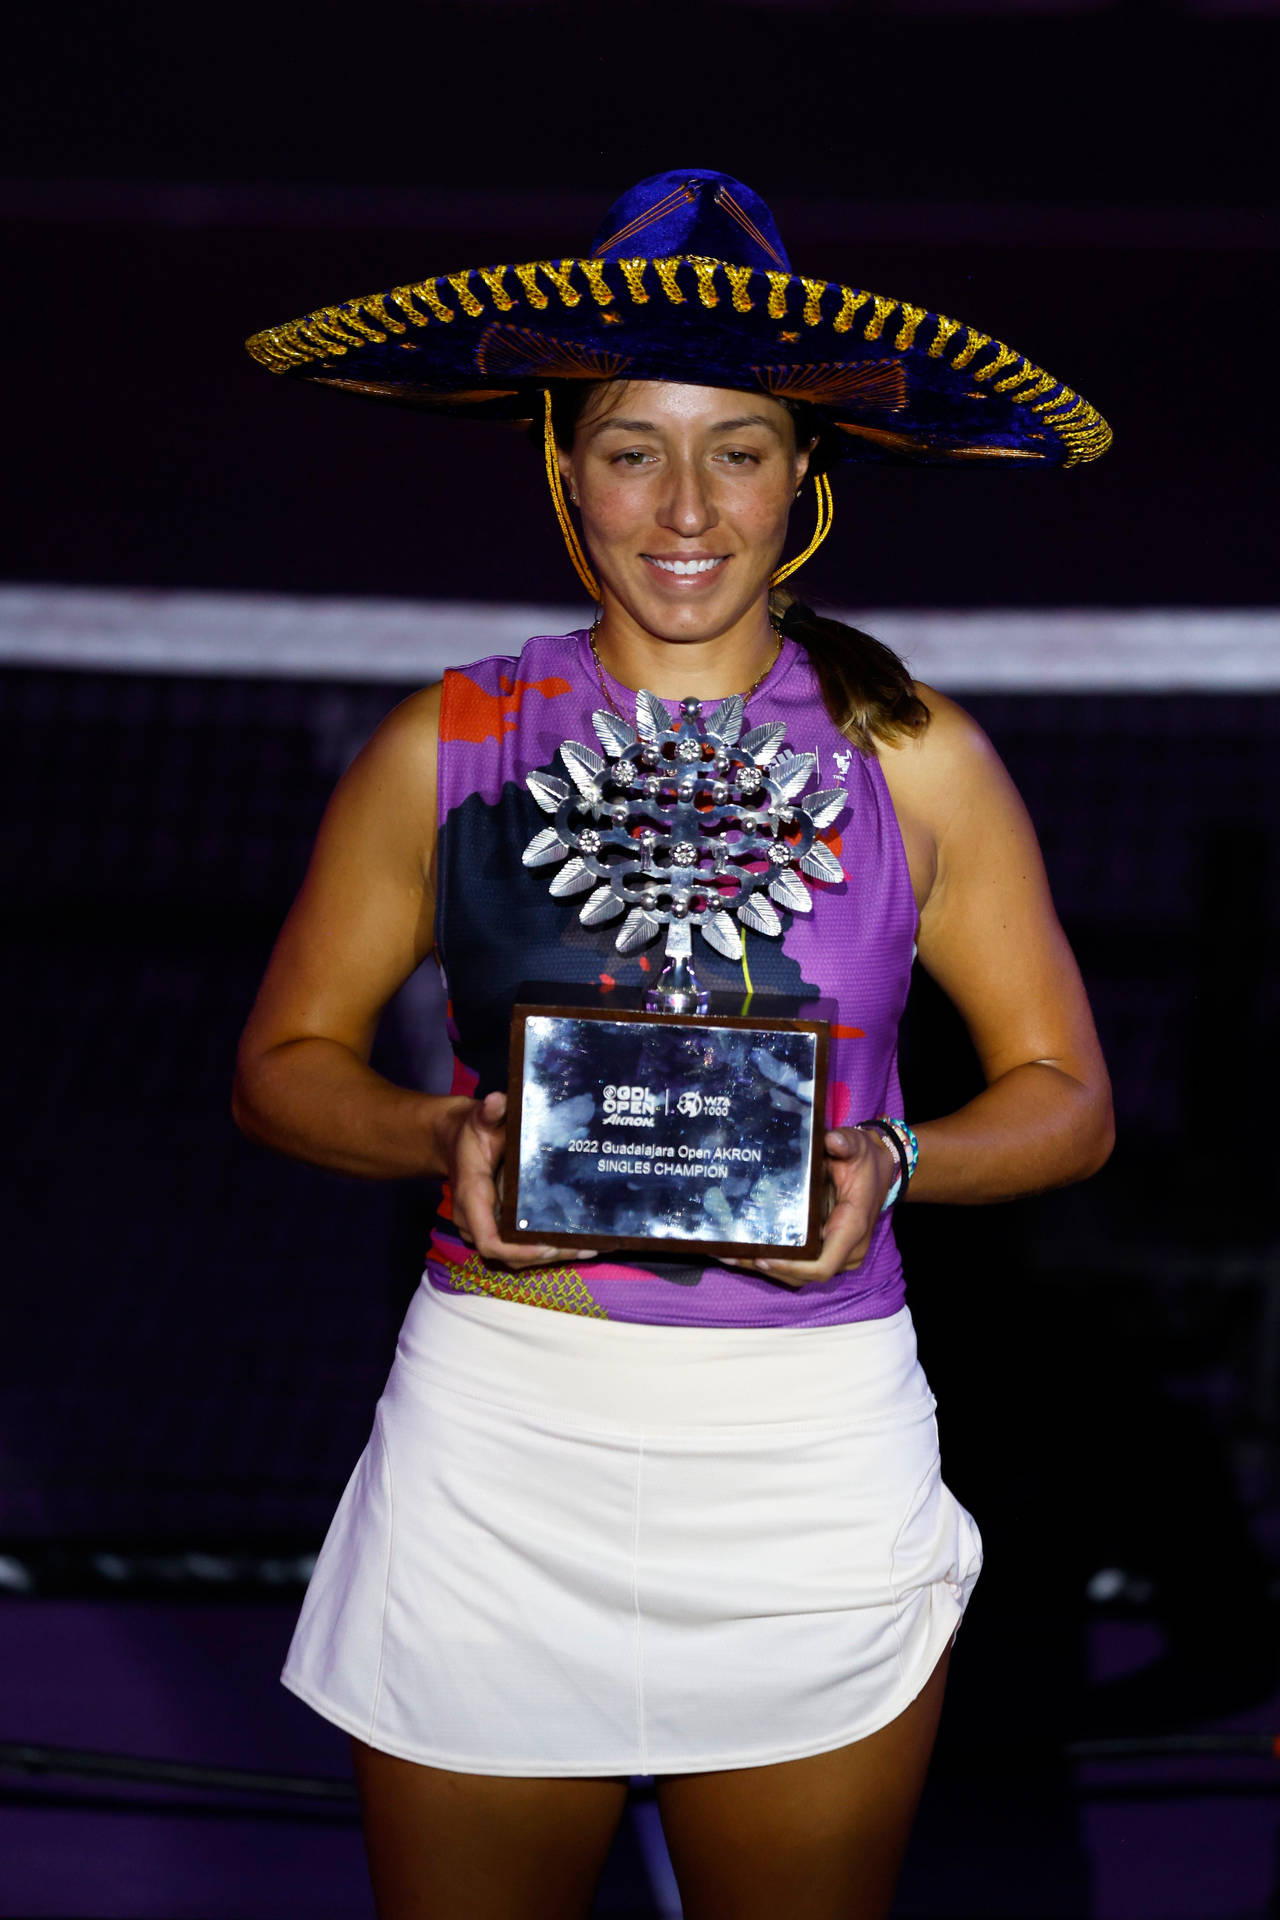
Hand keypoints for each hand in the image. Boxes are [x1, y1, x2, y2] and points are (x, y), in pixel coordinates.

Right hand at [441, 1091, 596, 1268]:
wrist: (454, 1143)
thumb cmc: (470, 1132)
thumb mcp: (478, 1118)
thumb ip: (488, 1112)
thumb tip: (497, 1100)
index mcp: (472, 1199)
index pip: (490, 1241)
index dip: (519, 1250)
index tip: (549, 1246)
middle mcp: (475, 1222)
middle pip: (510, 1256)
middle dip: (547, 1256)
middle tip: (585, 1247)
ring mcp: (485, 1228)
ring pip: (516, 1257)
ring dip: (551, 1256)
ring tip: (589, 1247)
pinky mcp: (496, 1228)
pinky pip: (518, 1248)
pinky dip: (545, 1249)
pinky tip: (575, 1242)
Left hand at [723, 1126, 896, 1288]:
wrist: (881, 1170)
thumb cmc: (865, 1161)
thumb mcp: (857, 1147)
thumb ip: (846, 1143)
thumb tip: (832, 1140)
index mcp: (851, 1228)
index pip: (822, 1264)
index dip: (793, 1267)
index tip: (764, 1259)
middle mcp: (847, 1250)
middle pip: (804, 1274)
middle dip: (768, 1268)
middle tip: (729, 1255)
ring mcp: (837, 1254)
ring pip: (800, 1275)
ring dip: (765, 1268)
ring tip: (728, 1255)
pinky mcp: (828, 1250)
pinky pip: (801, 1265)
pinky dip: (774, 1261)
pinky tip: (744, 1251)